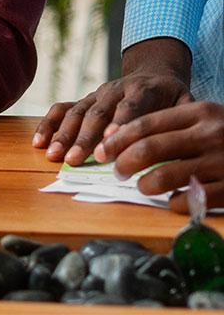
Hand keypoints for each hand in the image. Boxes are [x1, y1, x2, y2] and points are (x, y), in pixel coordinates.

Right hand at [33, 72, 192, 164]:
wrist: (153, 73)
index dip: (118, 125)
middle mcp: (115, 89)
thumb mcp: (186, 102)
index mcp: (143, 90)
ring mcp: (96, 93)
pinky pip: (62, 108)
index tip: (108, 145)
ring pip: (77, 112)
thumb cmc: (172, 96)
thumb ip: (183, 118)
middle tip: (74, 159)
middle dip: (84, 138)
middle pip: (97, 113)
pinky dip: (48, 124)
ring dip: (63, 134)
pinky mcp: (85, 99)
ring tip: (53, 155)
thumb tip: (181, 141)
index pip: (130, 108)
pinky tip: (38, 141)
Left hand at [96, 101, 223, 213]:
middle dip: (125, 161)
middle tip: (116, 170)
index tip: (102, 149)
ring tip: (140, 186)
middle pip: (151, 148)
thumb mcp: (206, 119)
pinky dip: (175, 202)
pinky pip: (192, 199)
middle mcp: (210, 134)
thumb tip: (123, 142)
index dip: (119, 138)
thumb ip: (173, 126)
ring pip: (168, 175)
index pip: (146, 124)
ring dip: (145, 184)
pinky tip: (171, 201)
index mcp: (199, 112)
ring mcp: (222, 162)